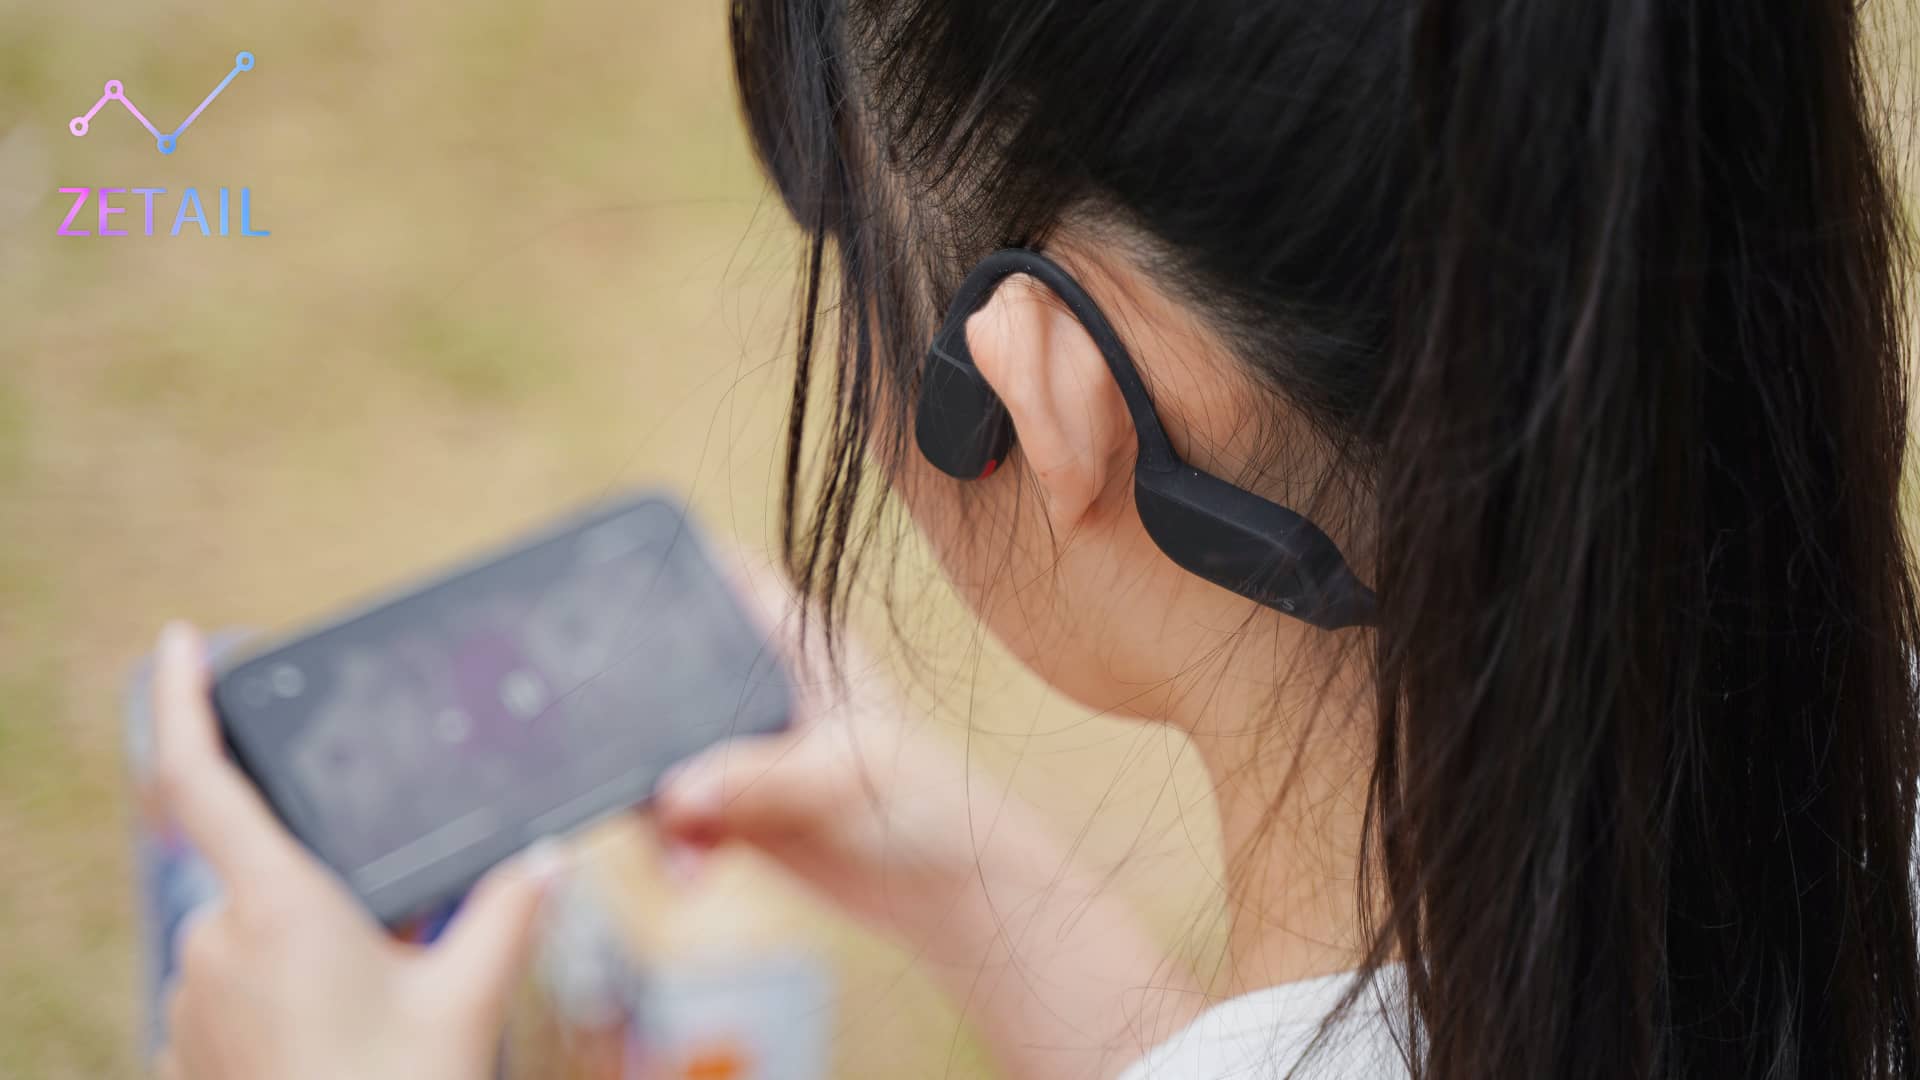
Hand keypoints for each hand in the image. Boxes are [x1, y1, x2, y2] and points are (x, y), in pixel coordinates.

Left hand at [148, 622, 561, 1079]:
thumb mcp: (466, 1000)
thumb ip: (507, 914)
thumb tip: (550, 856)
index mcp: (275, 905)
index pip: (198, 780)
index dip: (179, 700)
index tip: (181, 642)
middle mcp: (212, 944)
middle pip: (256, 868)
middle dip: (318, 883)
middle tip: (386, 939)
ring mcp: (191, 1002)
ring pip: (248, 933)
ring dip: (304, 944)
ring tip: (375, 1001)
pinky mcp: (189, 1050)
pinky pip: (233, 989)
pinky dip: (282, 990)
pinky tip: (341, 1034)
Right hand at [651, 558, 1201, 1079]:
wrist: (951, 891)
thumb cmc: (926, 805)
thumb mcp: (843, 779)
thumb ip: (756, 781)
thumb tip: (673, 796)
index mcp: (797, 638)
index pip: (721, 577)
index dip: (666, 570)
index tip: (599, 588)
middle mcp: (760, 683)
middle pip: (665, 670)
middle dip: (630, 713)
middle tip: (606, 754)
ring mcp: (742, 745)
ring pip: (658, 752)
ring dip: (652, 803)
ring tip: (682, 846)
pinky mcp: (733, 806)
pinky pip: (672, 816)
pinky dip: (672, 845)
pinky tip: (693, 874)